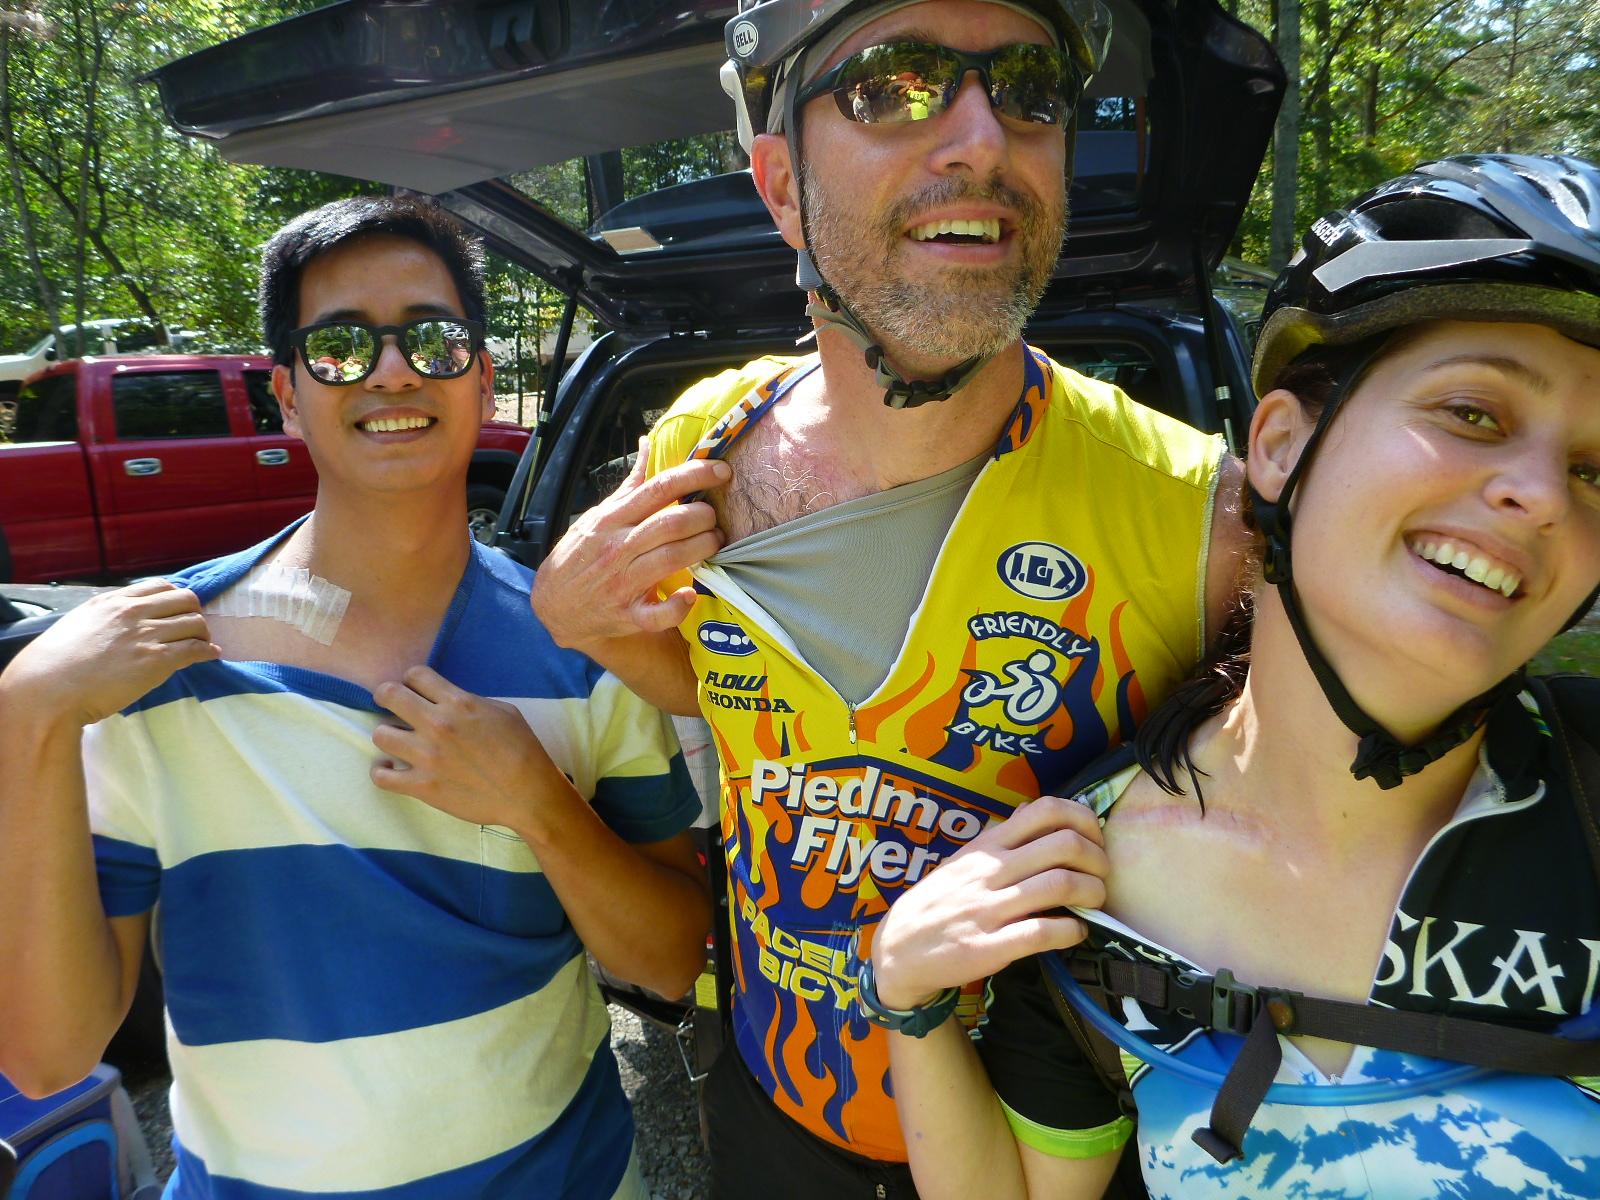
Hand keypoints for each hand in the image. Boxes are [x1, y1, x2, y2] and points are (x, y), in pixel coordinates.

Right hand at [0, 579, 218, 727]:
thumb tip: (116, 623)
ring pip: (195, 623)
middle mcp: (133, 613)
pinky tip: (210, 655)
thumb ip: (103, 618)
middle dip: (194, 613)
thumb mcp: (78, 625)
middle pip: (186, 599)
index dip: (175, 598)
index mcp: (112, 602)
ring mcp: (147, 635)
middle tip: (193, 629)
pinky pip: (196, 649)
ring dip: (203, 634)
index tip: (178, 610)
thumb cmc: (54, 665)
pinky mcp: (158, 660)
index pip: (159, 586)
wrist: (49, 691)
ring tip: (201, 645)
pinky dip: (208, 652)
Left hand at [371, 666, 572, 833]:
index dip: (412, 680)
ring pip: (380, 734)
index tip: (414, 689)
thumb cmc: (523, 749)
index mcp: (458, 703)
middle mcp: (437, 724)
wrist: (527, 793)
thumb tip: (448, 702)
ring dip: (387, 735)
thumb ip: (470, 701)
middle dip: (387, 696)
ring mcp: (426, 757)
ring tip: (397, 741)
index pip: (415, 675)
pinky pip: (381, 776)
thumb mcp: (504, 711)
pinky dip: (382, 771)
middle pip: (389, 695)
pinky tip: (391, 768)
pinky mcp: (422, 786)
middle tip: (392, 705)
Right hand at [531, 435, 730, 652]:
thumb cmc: (582, 555)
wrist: (553, 604)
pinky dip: (677, 606)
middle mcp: (618, 547)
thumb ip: (629, 485)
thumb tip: (648, 443)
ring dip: (702, 547)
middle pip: (670, 522)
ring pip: (671, 558)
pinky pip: (656, 614)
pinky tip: (690, 596)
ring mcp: (622, 582)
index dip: (695, 475)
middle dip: (703, 515)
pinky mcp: (627, 614)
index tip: (721, 471)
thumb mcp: (598, 515)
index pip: (658, 488)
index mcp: (613, 519)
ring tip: (714, 541)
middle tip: (715, 516)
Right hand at [870, 796, 1107, 1010]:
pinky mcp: (989, 947)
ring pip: (1059, 886)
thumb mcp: (963, 860)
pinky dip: (1073, 931)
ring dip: (1092, 894)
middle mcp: (989, 872)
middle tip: (1101, 876)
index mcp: (986, 847)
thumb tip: (1031, 809)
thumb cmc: (938, 902)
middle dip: (1097, 859)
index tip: (1093, 839)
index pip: (1044, 810)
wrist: (899, 950)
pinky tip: (1076, 933)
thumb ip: (998, 837)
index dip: (1082, 819)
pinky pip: (1043, 932)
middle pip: (1063, 845)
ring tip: (1095, 903)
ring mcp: (988, 909)